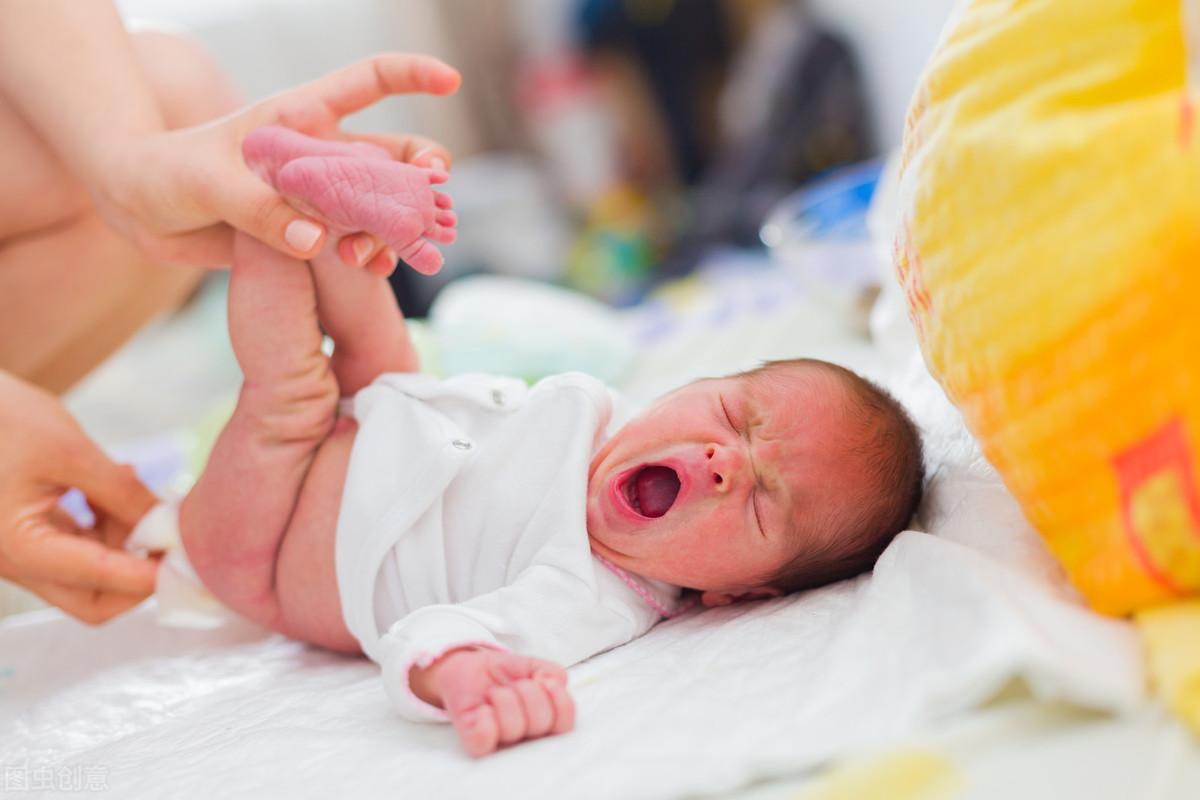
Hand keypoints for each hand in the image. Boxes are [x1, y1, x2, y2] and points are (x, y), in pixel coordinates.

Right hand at [0, 372, 157, 622]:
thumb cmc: (2, 419)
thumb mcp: (70, 452)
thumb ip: (123, 494)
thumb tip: (169, 525)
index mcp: (17, 548)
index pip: (100, 580)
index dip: (151, 574)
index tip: (191, 559)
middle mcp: (13, 562)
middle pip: (93, 601)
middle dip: (139, 575)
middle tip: (172, 536)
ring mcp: (18, 553)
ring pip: (89, 576)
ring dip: (125, 541)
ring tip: (136, 486)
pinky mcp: (25, 535)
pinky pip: (77, 548)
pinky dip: (106, 526)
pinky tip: (117, 484)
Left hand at [89, 52, 460, 268]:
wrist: (140, 211)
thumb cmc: (167, 174)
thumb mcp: (206, 184)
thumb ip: (260, 210)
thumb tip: (316, 239)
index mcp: (301, 118)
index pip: (368, 82)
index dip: (413, 75)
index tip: (450, 80)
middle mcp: (322, 154)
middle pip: (396, 153)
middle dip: (424, 174)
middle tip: (431, 198)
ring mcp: (321, 196)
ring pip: (386, 205)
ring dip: (398, 226)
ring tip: (378, 253)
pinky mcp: (312, 234)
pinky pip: (359, 243)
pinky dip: (375, 256)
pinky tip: (372, 268)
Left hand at [410, 648, 574, 757]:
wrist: (470, 668)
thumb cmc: (505, 673)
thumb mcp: (534, 665)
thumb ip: (552, 672)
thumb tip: (550, 682)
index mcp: (546, 722)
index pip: (565, 724)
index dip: (560, 702)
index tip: (545, 681)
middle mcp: (527, 738)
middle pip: (540, 723)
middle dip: (528, 692)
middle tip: (514, 684)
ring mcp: (501, 742)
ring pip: (512, 728)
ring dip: (504, 698)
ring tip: (495, 693)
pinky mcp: (475, 742)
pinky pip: (483, 740)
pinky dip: (484, 719)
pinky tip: (483, 708)